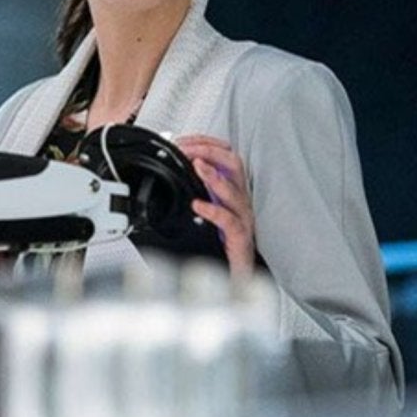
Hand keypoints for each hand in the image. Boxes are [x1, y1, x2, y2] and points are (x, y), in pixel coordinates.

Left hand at [174, 135, 255, 277]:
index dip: (206, 144)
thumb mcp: (207, 211)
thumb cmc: (223, 243)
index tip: (185, 140)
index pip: (225, 156)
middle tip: (190, 149)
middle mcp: (240, 200)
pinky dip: (213, 210)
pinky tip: (198, 204)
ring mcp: (243, 217)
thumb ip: (196, 191)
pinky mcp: (240, 237)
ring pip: (234, 190)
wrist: (238, 275)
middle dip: (211, 151)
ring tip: (197, 166)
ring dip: (214, 175)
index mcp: (232, 190)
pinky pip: (229, 220)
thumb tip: (172, 174)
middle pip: (235, 164)